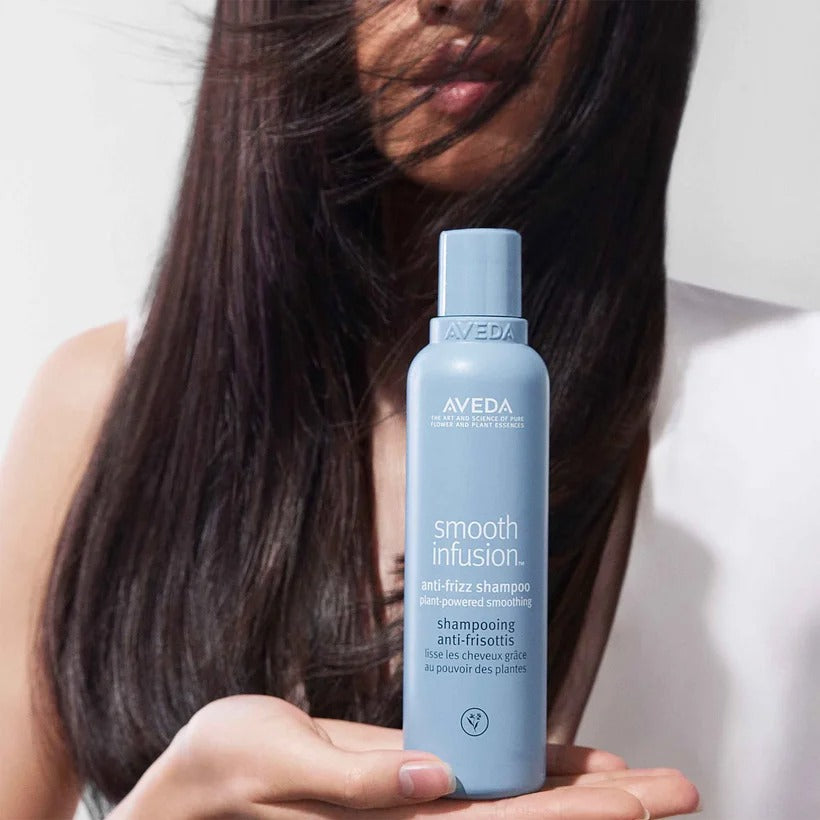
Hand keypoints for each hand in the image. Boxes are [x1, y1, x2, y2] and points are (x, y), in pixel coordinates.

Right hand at [111, 695, 699, 818]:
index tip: (636, 801)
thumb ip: (347, 776)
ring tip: (643, 781)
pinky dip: (528, 772)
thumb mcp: (268, 760)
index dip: (572, 816)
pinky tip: (566, 766)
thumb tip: (432, 776)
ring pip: (511, 804)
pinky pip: (478, 781)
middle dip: (604, 810)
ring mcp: (411, 808)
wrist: (190, 793)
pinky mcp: (400, 783)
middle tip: (676, 789)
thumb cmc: (216, 775)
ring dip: (580, 796)